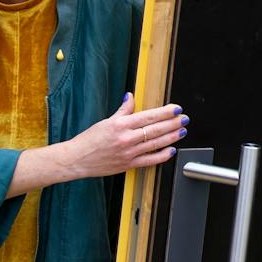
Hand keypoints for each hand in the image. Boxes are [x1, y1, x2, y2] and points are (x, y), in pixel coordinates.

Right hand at [65, 95, 189, 178]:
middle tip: (185, 119)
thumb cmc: (89, 140)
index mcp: (121, 125)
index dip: (165, 112)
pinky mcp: (128, 165)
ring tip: (182, 131)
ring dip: (171, 137)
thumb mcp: (106, 121)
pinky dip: (162, 156)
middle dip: (173, 124)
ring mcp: (129, 153)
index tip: (176, 109)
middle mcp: (126, 139)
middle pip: (155, 130)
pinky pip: (150, 160)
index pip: (149, 116)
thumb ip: (123, 110)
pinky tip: (171, 150)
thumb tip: (131, 96)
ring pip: (156, 144)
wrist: (77, 159)